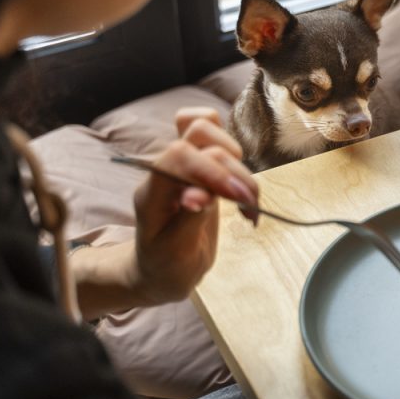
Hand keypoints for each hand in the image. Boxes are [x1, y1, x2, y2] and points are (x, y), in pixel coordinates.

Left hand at [129, 108, 257, 304]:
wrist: (162, 269)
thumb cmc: (165, 266)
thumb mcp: (175, 254)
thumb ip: (188, 220)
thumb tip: (200, 195)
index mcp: (151, 191)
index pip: (178, 155)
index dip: (212, 170)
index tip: (236, 199)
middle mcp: (166, 169)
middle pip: (199, 132)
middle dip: (232, 168)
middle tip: (247, 206)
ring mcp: (183, 164)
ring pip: (212, 128)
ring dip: (239, 164)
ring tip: (247, 202)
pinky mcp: (202, 167)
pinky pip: (218, 139)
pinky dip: (238, 158)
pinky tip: (243, 191)